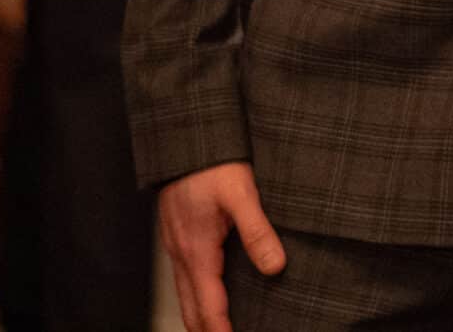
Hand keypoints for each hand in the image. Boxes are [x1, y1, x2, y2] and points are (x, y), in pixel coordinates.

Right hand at [159, 160, 285, 331]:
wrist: (184, 140)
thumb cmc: (212, 164)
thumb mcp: (241, 194)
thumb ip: (257, 231)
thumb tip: (275, 266)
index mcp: (197, 251)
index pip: (209, 307)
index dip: (222, 331)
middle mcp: (182, 254)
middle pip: (191, 309)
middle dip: (207, 331)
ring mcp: (177, 246)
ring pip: (185, 295)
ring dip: (200, 317)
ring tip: (219, 329)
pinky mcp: (178, 236)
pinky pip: (184, 278)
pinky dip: (196, 297)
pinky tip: (210, 295)